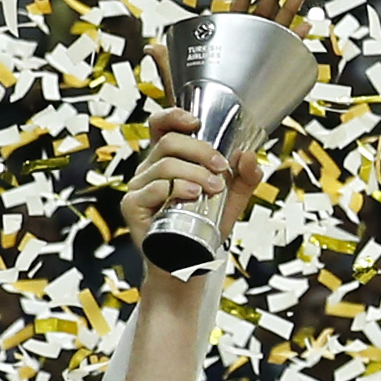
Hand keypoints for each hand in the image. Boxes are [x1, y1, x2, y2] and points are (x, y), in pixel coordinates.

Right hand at [119, 106, 252, 282]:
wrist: (189, 265)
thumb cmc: (204, 228)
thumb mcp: (231, 199)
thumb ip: (245, 177)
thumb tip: (248, 155)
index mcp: (167, 159)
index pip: (161, 126)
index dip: (174, 116)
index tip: (196, 122)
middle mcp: (149, 170)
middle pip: (169, 142)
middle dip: (200, 150)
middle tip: (221, 168)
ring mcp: (138, 188)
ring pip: (164, 166)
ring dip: (194, 173)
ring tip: (213, 189)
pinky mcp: (132, 207)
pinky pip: (152, 189)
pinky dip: (174, 188)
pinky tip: (192, 195)